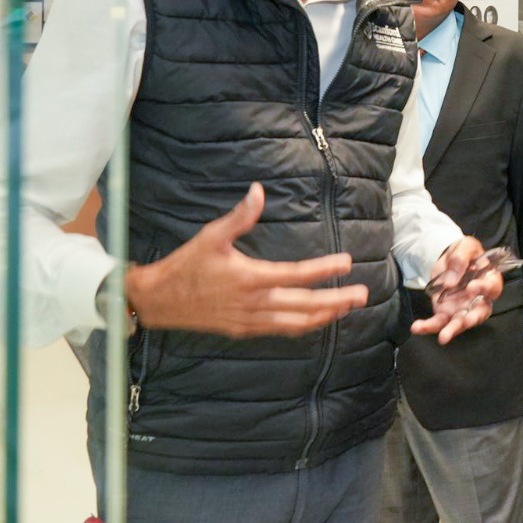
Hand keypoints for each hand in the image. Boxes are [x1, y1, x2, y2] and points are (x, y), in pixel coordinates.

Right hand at [125, 182, 367, 338]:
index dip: (325, 269)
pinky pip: (280, 330)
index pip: (297, 275)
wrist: (159, 301)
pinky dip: (302, 326)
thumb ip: (239, 216)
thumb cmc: (186, 266)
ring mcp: (250, 321)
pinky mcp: (244, 330)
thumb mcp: (211, 236)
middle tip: (362, 294)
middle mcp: (254, 304)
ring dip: (325, 317)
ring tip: (347, 308)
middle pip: (305, 306)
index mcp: (250, 279)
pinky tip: (315, 320)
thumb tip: (258, 191)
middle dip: (336, 300)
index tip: (347, 262)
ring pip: (296, 324)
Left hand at [413, 236, 502, 344]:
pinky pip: (438, 322)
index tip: (472, 287)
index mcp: (489, 280)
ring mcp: (463, 308)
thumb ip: (460, 259)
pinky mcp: (446, 312)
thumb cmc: (465, 252)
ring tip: (443, 337)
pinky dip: (428, 326)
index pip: (492, 288)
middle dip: (471, 319)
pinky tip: (418, 327)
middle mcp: (478, 298)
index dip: (484, 289)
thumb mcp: (465, 246)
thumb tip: (450, 282)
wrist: (449, 258)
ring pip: (460, 322)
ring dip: (452, 330)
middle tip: (465, 321)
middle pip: (479, 313)